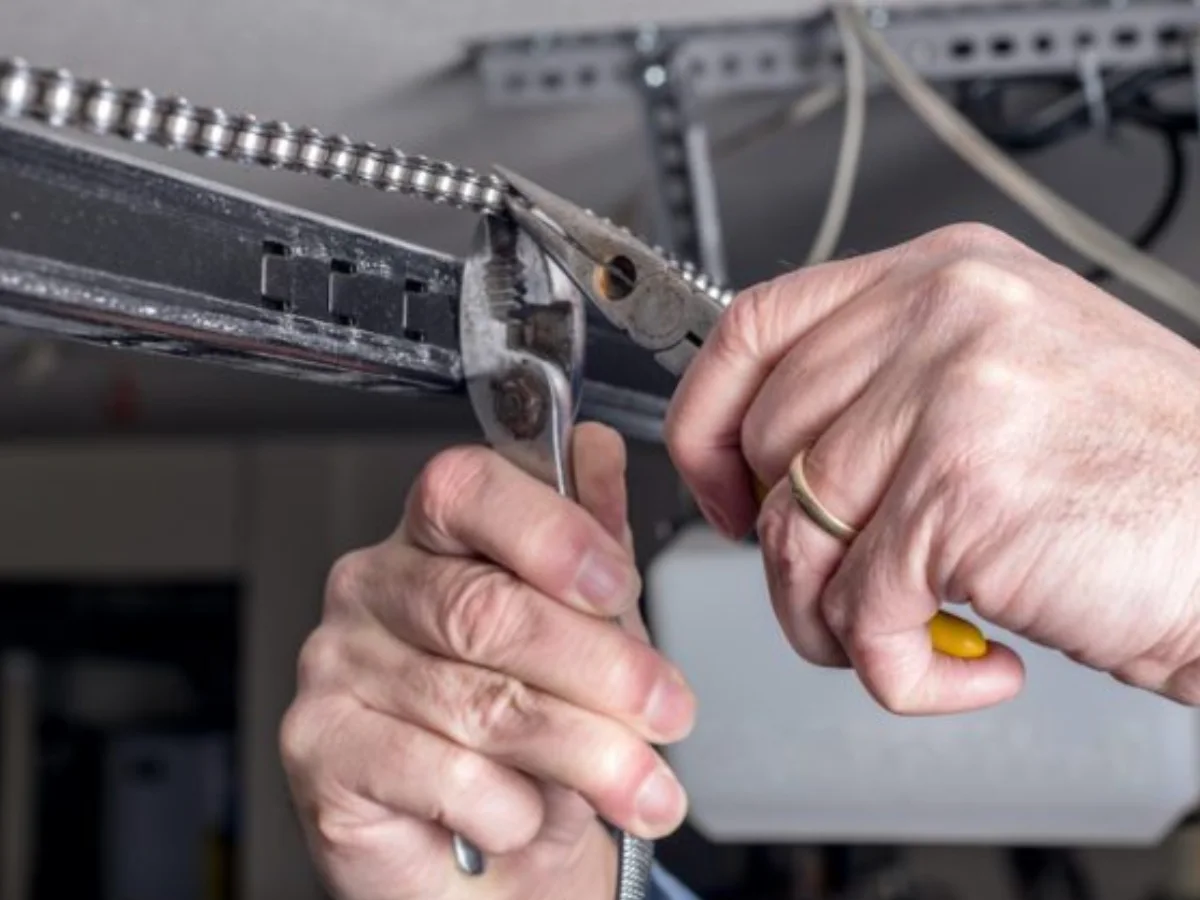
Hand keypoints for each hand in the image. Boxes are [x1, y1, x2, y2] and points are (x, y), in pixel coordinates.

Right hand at [280, 423, 694, 899]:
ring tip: (641, 785)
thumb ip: (590, 544)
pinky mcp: (320, 747)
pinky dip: (508, 806)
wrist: (486, 858)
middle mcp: (375, 586)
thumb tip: (598, 453)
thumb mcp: (583, 634)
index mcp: (435, 537)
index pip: (468, 489)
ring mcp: (337, 665)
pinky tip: (524, 816)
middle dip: (601, 667)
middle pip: (486, 607)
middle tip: (666, 710)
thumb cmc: (529, 737)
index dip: (550, 531)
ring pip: (479, 700)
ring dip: (584, 752)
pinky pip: (440, 773)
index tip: (618, 585)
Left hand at [665, 222, 1199, 713]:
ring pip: (795, 537)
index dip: (707, 420)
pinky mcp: (961, 496)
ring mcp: (950, 399)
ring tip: (909, 635)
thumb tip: (771, 452)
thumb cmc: (1150, 475)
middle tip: (843, 590)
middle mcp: (940, 318)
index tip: (720, 486)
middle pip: (765, 447)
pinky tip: (973, 663)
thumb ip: (888, 387)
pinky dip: (901, 672)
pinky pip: (861, 614)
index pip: (756, 329)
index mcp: (941, 277)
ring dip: (838, 621)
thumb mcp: (1009, 375)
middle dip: (784, 551)